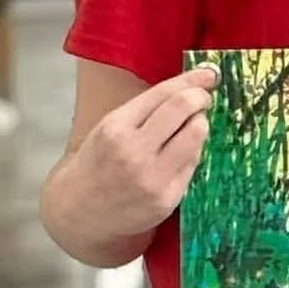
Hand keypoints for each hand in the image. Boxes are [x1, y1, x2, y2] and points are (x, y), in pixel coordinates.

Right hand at [67, 64, 219, 233]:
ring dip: (200, 124)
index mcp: (115, 127)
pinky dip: (193, 153)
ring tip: (191, 126)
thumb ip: (144, 111)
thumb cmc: (96, 165)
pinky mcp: (166, 198)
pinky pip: (193, 164)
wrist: (79, 214)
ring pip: (196, 135)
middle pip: (184, 108)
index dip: (192, 80)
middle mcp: (133, 151)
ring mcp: (152, 177)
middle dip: (200, 97)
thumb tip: (190, 87)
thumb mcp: (108, 129)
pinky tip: (181, 154)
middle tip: (203, 98)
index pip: (164, 93)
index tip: (209, 73)